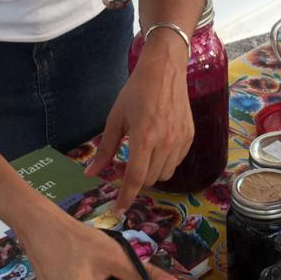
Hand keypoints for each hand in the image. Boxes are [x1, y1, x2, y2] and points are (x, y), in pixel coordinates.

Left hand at [86, 36, 192, 211]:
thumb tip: (91, 173)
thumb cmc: (136, 91)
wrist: (165, 70)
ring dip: (151, 172)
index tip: (117, 209)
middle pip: (149, 179)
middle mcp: (165, 142)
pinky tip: (158, 146)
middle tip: (126, 163)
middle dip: (135, 179)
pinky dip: (165, 162)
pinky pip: (176, 162)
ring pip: (165, 174)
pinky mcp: (190, 136)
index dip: (125, 197)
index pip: (135, 178)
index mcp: (144, 137)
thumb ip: (105, 149)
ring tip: (144, 154)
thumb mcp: (116, 118)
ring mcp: (181, 140)